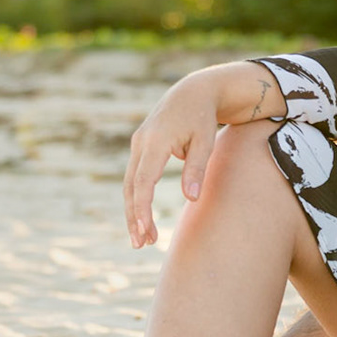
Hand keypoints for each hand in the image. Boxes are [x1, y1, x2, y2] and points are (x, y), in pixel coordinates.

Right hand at [122, 72, 219, 247]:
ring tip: (144, 240)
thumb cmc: (202, 117)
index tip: (145, 230)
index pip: (144, 180)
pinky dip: (138, 199)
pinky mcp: (141, 149)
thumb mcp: (206, 141)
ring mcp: (138, 145)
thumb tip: (191, 199)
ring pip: (130, 185)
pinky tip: (144, 219)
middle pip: (131, 187)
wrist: (192, 92)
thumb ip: (197, 169)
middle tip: (141, 244)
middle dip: (134, 217)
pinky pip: (135, 178)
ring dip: (134, 212)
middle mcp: (141, 143)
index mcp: (156, 141)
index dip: (142, 207)